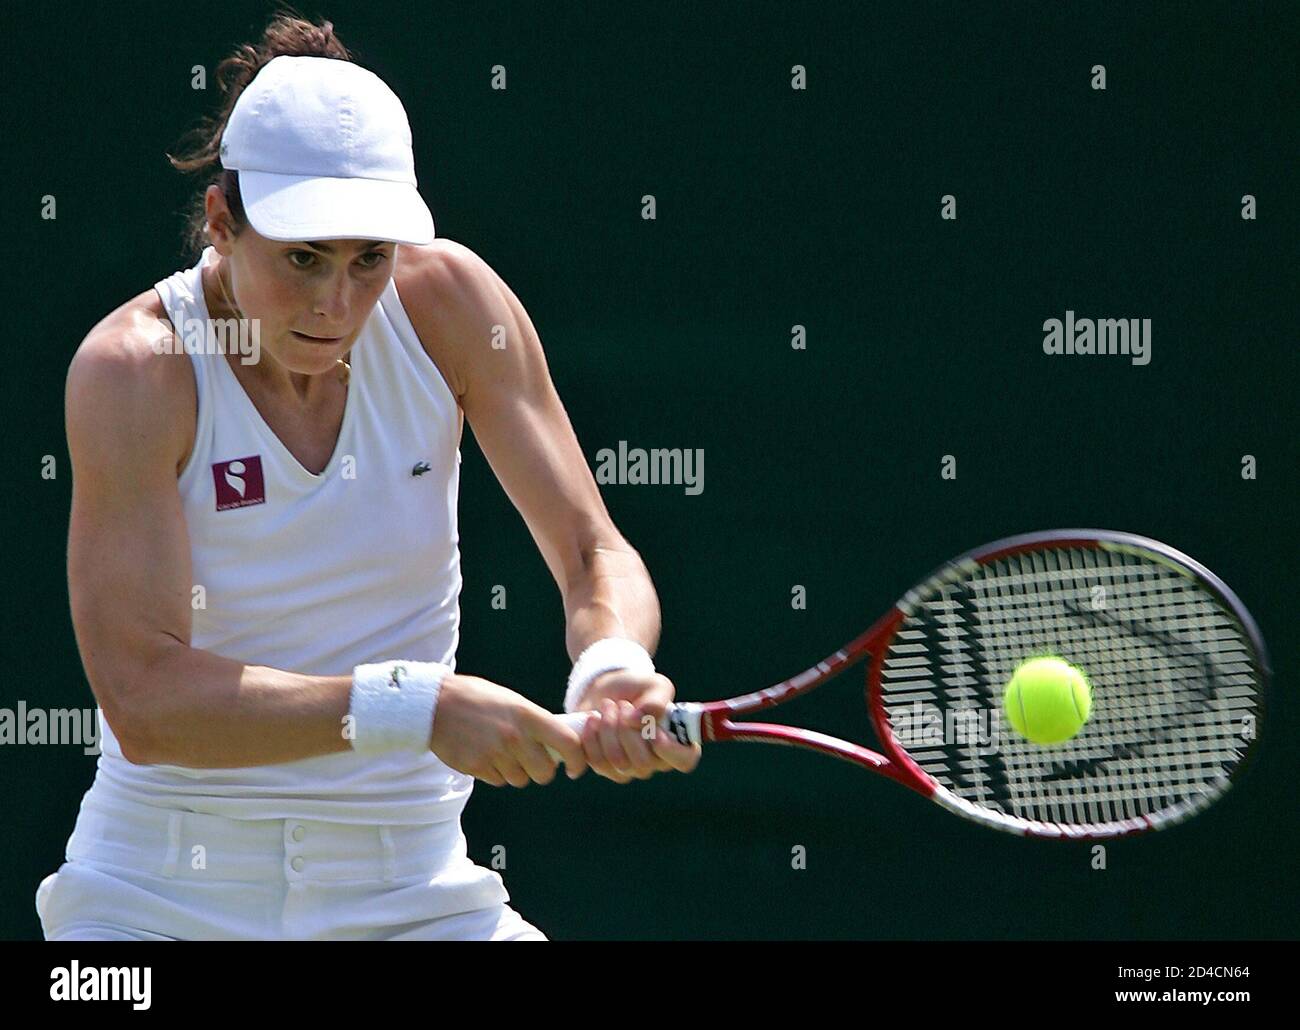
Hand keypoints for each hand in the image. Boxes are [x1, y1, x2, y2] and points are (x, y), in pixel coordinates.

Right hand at [431, 674, 587, 786]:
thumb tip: (563, 742)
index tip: (576, 768)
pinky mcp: (477, 767)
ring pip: (520, 779)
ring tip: (502, 751)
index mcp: (528, 715)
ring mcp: (495, 753)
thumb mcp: (513, 702)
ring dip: (517, 772)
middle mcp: (514, 736)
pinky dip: (496, 773)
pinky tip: (485, 754)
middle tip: (533, 760)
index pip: (568, 743)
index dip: (578, 759)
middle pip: (545, 772)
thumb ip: (536, 722)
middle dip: (542, 770)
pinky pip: (498, 781)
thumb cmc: (478, 699)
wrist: (435, 704)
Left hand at [575, 670, 701, 782]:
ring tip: (607, 706)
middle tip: (622, 704)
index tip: (654, 732)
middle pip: (643, 762)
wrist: (606, 690)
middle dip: (627, 728)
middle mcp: (655, 761)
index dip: (670, 751)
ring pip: (617, 761)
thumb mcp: (654, 685)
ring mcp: (629, 769)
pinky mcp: (604, 768)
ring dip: (607, 728)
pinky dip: (590, 737)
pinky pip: (596, 762)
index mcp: (676, 742)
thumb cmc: (638, 689)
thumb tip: (640, 720)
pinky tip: (592, 719)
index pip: (684, 760)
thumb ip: (656, 700)